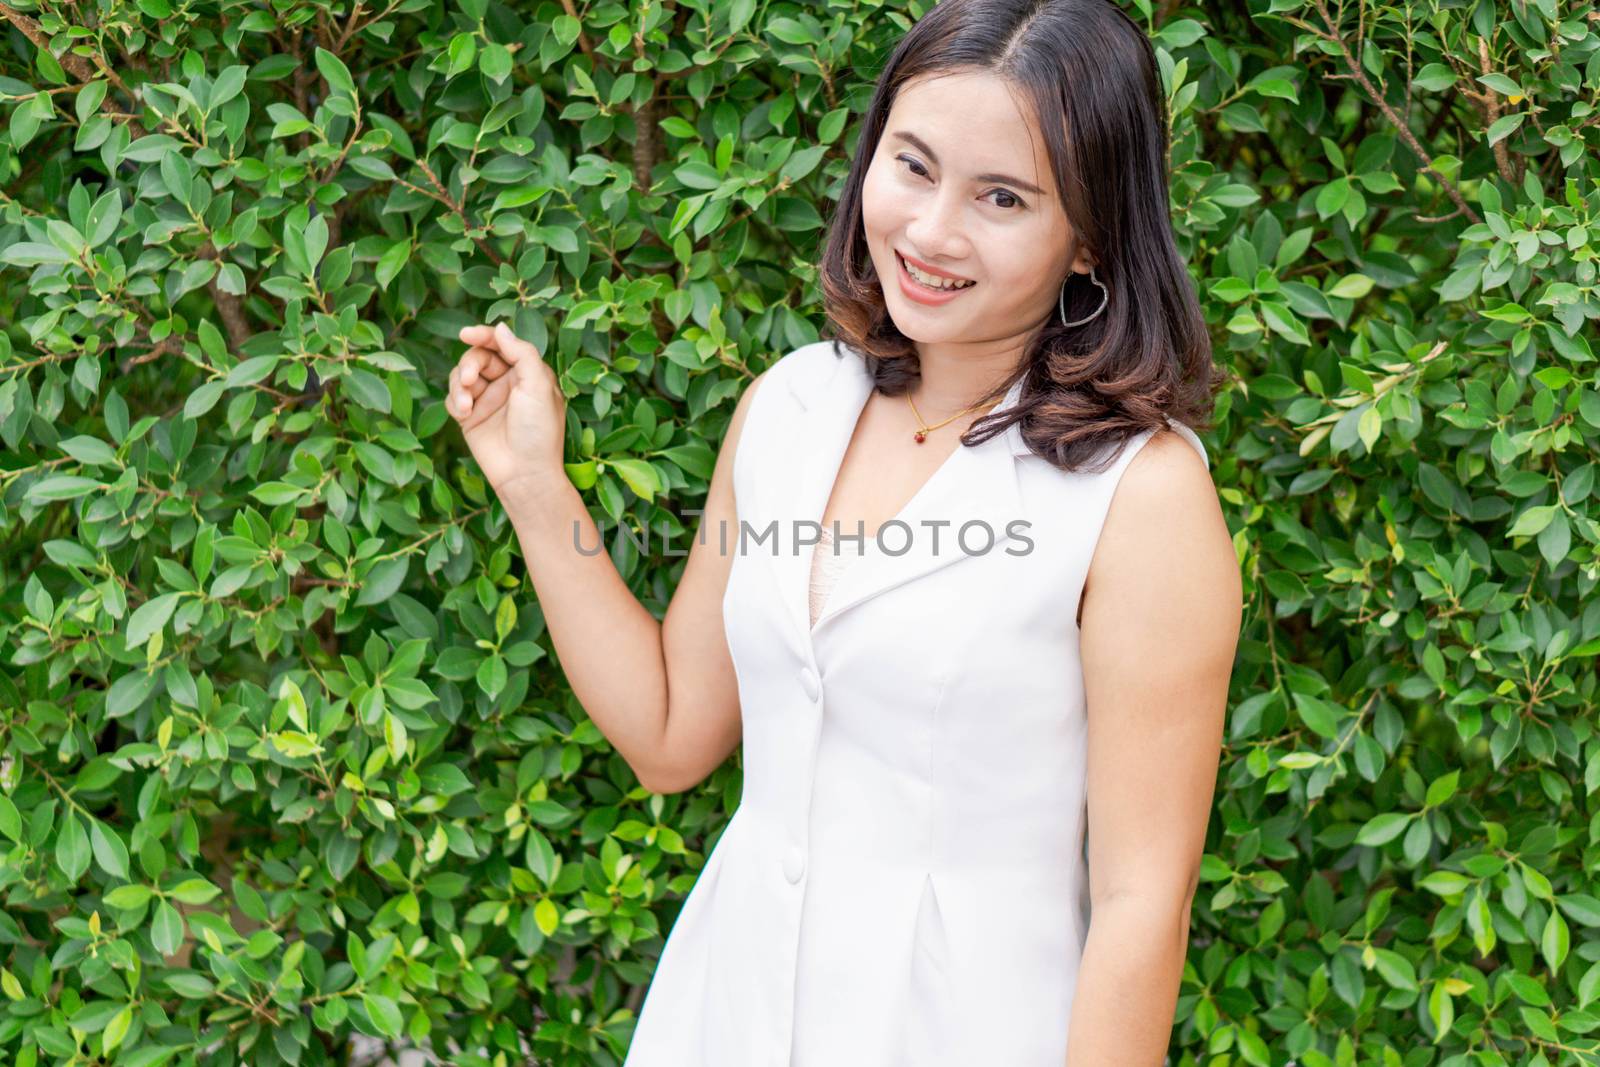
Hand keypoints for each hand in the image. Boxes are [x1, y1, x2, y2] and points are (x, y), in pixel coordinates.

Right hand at [447, 322, 565, 496]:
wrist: (524, 473)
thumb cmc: (539, 431)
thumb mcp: (538, 385)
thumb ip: (521, 353)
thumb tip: (500, 328)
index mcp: (527, 373)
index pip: (502, 345)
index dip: (484, 335)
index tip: (466, 333)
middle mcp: (506, 384)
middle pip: (478, 357)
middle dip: (470, 364)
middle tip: (470, 379)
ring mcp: (487, 400)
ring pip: (461, 375)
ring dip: (459, 384)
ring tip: (466, 404)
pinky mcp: (470, 417)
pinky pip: (453, 398)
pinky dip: (454, 401)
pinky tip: (464, 414)